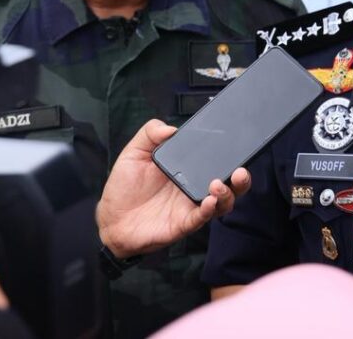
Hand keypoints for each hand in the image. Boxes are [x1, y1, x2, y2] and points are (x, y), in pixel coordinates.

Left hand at [96, 119, 250, 258]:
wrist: (110, 219)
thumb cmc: (124, 187)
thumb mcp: (135, 153)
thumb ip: (150, 133)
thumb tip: (170, 128)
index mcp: (189, 169)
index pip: (217, 161)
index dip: (231, 155)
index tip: (237, 145)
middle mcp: (195, 187)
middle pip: (230, 184)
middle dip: (242, 178)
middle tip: (241, 170)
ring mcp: (191, 206)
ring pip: (222, 203)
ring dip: (227, 194)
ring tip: (219, 184)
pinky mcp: (183, 223)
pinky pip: (202, 218)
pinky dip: (209, 210)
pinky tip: (209, 201)